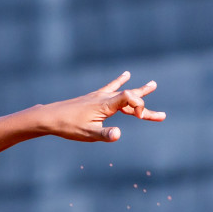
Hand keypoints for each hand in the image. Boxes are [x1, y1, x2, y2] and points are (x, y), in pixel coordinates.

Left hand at [38, 72, 164, 141]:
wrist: (49, 117)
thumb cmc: (69, 127)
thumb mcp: (88, 134)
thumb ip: (105, 135)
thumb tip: (118, 135)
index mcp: (106, 105)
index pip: (131, 98)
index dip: (141, 106)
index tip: (141, 117)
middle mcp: (104, 98)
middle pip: (131, 97)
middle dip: (146, 102)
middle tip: (163, 112)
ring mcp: (99, 97)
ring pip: (123, 93)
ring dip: (138, 92)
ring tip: (152, 85)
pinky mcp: (93, 98)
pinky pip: (111, 89)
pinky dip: (120, 84)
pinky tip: (125, 76)